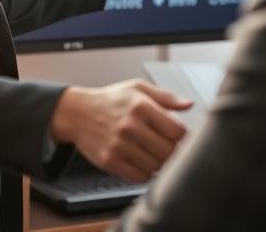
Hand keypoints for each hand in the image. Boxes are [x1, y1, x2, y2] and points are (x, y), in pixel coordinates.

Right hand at [50, 80, 192, 182]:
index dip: (181, 135)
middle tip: (165, 145)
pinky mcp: (110, 161)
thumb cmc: (110, 100)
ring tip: (152, 153)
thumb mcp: (137, 89)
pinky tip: (140, 161)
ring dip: (158, 163)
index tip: (175, 135)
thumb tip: (188, 104)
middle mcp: (130, 125)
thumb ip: (165, 97)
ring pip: (156, 166)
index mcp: (140, 106)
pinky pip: (139, 177)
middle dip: (171, 150)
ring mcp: (119, 145)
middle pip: (169, 151)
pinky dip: (145, 173)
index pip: (177, 131)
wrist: (77, 113)